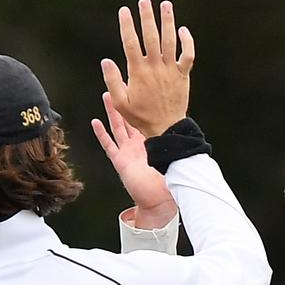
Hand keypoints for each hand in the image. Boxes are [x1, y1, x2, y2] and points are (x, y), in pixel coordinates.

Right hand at [91, 91, 175, 226]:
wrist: (158, 201)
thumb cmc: (167, 184)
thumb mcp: (173, 161)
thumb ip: (177, 148)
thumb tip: (189, 133)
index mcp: (151, 142)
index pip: (146, 119)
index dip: (144, 104)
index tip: (142, 88)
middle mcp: (138, 144)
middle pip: (130, 118)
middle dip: (126, 101)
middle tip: (123, 83)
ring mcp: (128, 152)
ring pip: (117, 127)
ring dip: (112, 111)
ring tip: (106, 95)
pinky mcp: (120, 161)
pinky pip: (109, 144)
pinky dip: (101, 133)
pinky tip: (96, 122)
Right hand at [101, 0, 194, 137]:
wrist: (166, 128)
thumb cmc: (141, 117)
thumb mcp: (120, 103)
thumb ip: (112, 81)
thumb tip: (106, 60)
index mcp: (138, 72)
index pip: (130, 42)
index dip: (127, 25)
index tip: (124, 11)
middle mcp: (155, 67)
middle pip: (151, 36)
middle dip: (147, 17)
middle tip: (144, 1)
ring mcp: (170, 70)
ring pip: (170, 41)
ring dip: (168, 21)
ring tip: (165, 5)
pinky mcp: (183, 75)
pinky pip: (188, 55)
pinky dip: (187, 42)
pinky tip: (183, 30)